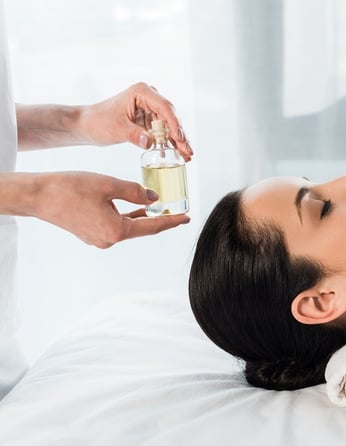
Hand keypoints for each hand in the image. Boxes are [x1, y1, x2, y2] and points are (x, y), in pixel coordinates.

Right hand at [32, 171, 189, 247]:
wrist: (38, 195)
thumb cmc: (71, 188)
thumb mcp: (110, 185)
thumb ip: (135, 192)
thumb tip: (153, 198)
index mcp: (117, 231)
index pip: (152, 226)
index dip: (172, 221)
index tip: (187, 218)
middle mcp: (109, 240)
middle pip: (142, 228)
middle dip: (159, 219)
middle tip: (178, 212)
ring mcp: (98, 239)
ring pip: (128, 227)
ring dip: (142, 217)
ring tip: (158, 207)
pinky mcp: (89, 234)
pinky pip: (115, 225)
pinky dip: (127, 216)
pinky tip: (135, 208)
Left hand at [80, 82, 193, 160]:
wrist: (87, 125)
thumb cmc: (98, 122)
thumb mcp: (117, 129)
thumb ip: (135, 135)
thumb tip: (151, 143)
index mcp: (141, 92)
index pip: (164, 107)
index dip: (174, 124)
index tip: (180, 139)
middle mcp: (149, 97)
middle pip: (171, 117)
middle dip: (180, 135)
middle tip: (188, 151)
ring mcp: (150, 108)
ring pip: (170, 125)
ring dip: (178, 141)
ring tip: (187, 155)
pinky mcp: (149, 119)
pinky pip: (163, 131)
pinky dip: (170, 142)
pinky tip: (179, 153)